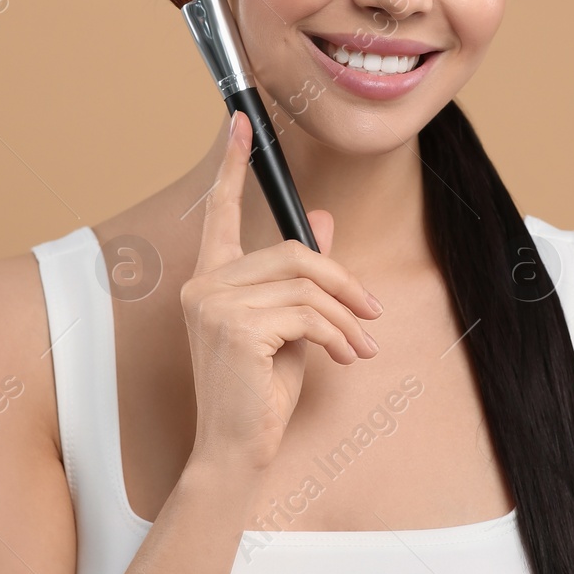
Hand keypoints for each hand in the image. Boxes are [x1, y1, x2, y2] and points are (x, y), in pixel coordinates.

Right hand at [180, 110, 381, 474]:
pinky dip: (338, 335)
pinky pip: (307, 314)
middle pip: (293, 252)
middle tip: (371, 315)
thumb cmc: (258, 392)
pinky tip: (343, 358)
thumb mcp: (290, 326)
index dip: (233, 165)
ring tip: (360, 346)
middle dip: (342, 282)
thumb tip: (327, 222)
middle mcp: (203, 284)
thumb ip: (302, 278)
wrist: (236, 450)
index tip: (241, 124)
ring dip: (346, 316)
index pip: (220, 211)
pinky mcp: (235, 327)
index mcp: (210, 278)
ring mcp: (213, 304)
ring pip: (306, 283)